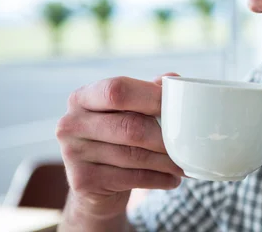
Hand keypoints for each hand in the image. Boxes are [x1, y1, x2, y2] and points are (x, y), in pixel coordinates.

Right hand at [56, 73, 183, 220]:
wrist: (95, 183)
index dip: (152, 97)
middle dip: (165, 137)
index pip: (117, 90)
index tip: (179, 106)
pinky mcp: (83, 181)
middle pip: (130, 126)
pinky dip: (159, 179)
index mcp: (83, 97)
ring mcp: (73, 153)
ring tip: (186, 164)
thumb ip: (148, 93)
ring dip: (167, 162)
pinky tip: (172, 179)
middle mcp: (71, 123)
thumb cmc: (118, 136)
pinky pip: (132, 178)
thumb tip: (174, 80)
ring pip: (134, 156)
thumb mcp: (129, 111)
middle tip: (190, 143)